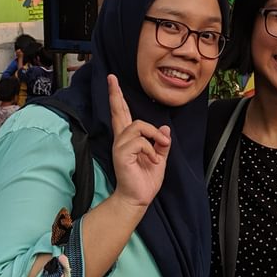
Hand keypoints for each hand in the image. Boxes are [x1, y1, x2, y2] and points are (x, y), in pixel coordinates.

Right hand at [106, 74, 169, 207]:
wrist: (138, 198)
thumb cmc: (145, 181)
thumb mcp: (159, 159)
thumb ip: (161, 144)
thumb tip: (165, 129)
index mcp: (129, 139)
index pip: (122, 114)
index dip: (117, 98)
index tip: (113, 81)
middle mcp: (121, 140)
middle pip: (118, 112)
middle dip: (115, 94)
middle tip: (111, 78)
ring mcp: (120, 146)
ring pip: (138, 125)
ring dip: (154, 135)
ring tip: (159, 150)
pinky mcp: (121, 154)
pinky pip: (141, 141)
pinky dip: (152, 150)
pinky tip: (153, 160)